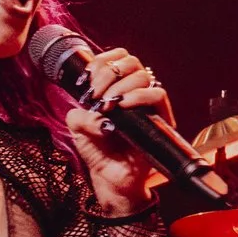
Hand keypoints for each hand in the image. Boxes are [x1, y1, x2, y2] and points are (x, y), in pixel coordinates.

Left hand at [64, 44, 177, 213]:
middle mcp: (133, 92)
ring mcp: (147, 104)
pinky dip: (139, 96)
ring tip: (107, 105)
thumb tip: (94, 110)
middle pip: (131, 62)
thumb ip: (78, 113)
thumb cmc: (97, 151)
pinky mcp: (160, 118)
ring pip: (144, 76)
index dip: (102, 61)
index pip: (117, 58)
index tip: (87, 78)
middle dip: (109, 73)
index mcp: (115, 87)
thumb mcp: (77, 127)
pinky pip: (158, 95)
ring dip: (121, 86)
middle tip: (96, 95)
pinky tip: (123, 107)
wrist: (110, 178)